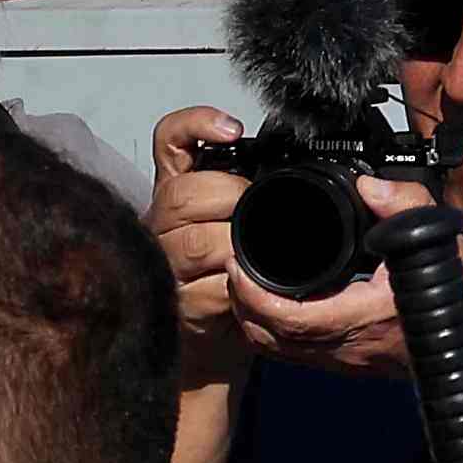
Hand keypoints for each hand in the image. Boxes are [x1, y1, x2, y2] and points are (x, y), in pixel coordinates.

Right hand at [145, 106, 261, 375]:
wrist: (216, 338)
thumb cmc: (230, 271)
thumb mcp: (240, 219)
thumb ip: (249, 189)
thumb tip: (303, 163)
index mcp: (178, 191)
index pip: (171, 139)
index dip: (197, 124)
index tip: (233, 132)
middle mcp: (160, 222)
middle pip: (182, 194)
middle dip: (229, 198)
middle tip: (254, 213)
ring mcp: (164, 264)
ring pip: (194, 242)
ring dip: (233, 246)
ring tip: (250, 254)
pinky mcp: (179, 303)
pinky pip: (208, 288)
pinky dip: (236, 286)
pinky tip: (243, 285)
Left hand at [219, 159, 441, 381]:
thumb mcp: (437, 240)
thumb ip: (403, 205)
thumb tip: (369, 185)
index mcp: (358, 318)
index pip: (285, 317)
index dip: (251, 292)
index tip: (236, 262)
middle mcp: (342, 347)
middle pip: (266, 337)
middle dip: (241, 303)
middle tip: (234, 266)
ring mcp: (341, 361)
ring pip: (275, 350)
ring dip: (253, 319)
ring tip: (247, 282)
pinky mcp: (346, 365)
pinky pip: (293, 354)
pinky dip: (273, 332)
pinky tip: (275, 306)